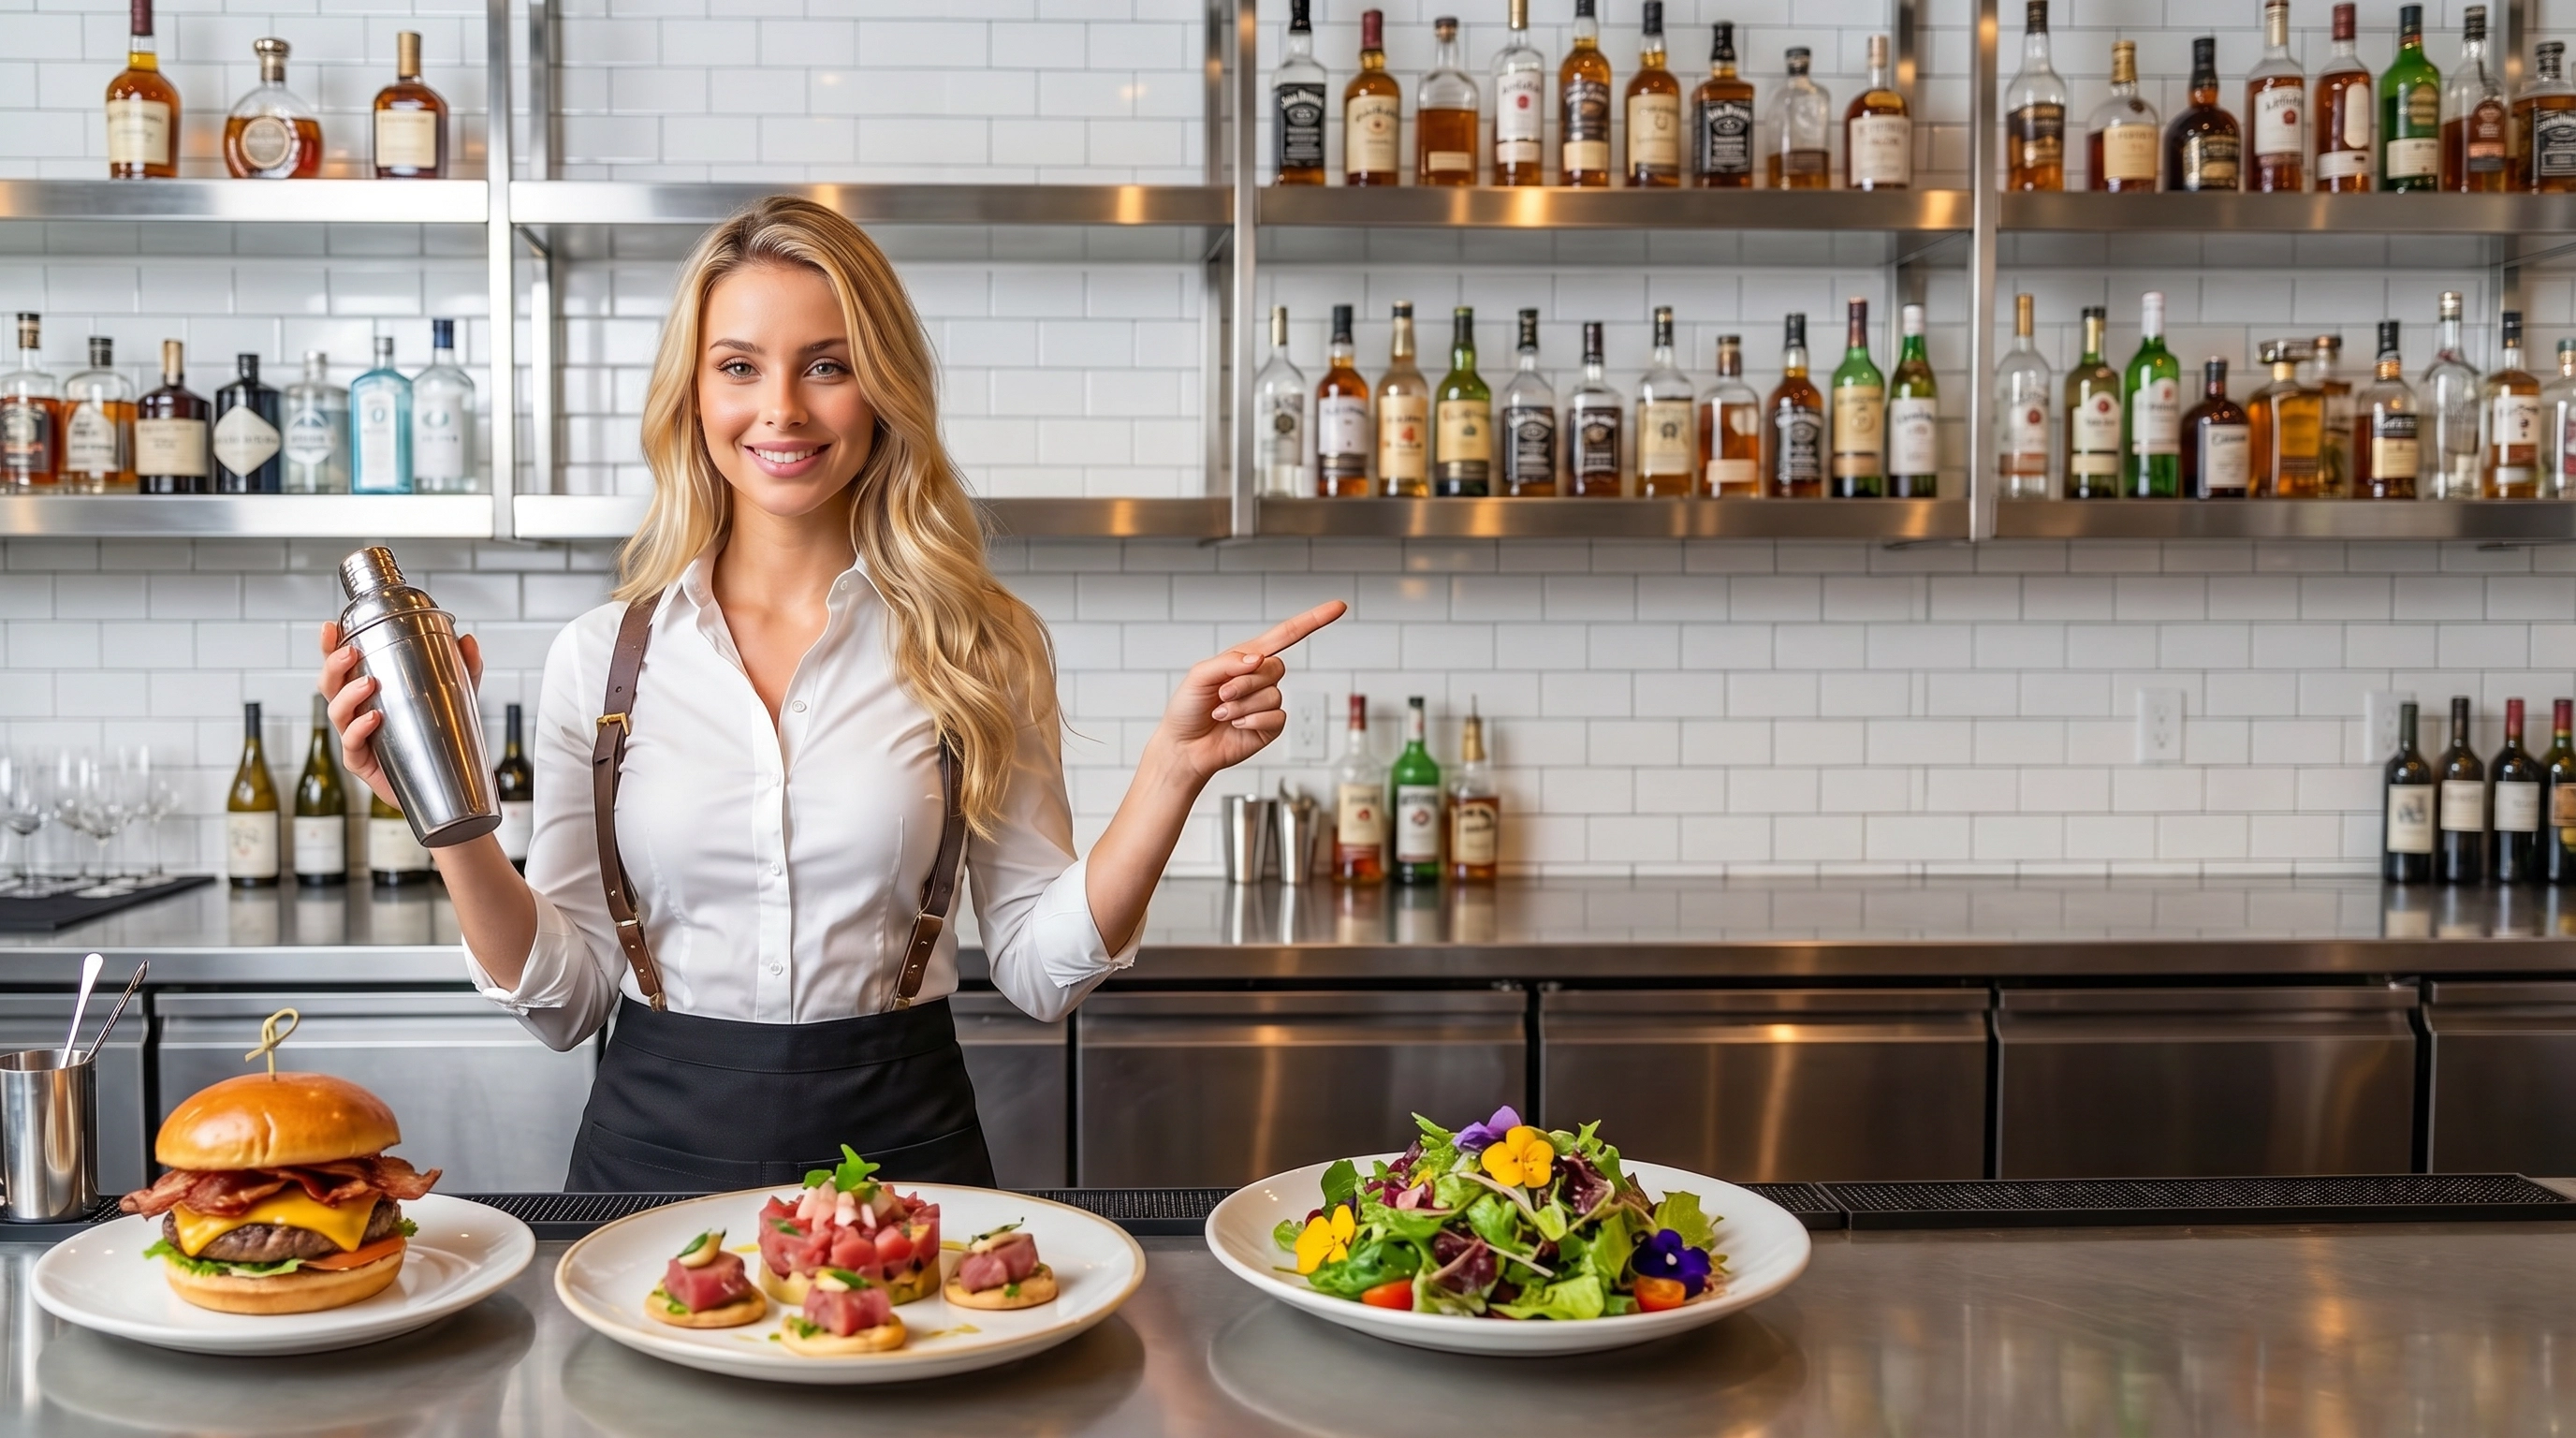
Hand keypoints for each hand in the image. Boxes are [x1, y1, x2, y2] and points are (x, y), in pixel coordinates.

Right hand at [319, 621, 483, 807]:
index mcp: (368, 693)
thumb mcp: (456, 697)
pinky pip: (352, 746)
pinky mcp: (364, 764)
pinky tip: (373, 719)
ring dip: (348, 695)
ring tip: (368, 683)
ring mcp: (356, 739)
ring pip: (337, 714)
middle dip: (333, 667)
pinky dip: (359, 731)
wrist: (447, 783)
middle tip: (350, 653)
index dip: (330, 646)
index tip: (330, 627)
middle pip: (329, 686)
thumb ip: (464, 668)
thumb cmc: (439, 736)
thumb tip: (467, 640)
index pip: (343, 666)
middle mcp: (356, 714)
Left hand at [1151, 601, 1346, 782]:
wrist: (1184, 746)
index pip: (1286, 635)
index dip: (1313, 620)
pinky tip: (1236, 726)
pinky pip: (1275, 717)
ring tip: (1222, 714)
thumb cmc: (1187, 708)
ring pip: (1273, 695)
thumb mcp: (1200, 675)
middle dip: (1245, 683)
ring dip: (1242, 706)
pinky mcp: (1270, 726)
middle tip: (1222, 695)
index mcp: (1246, 658)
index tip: (1338, 607)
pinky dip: (1252, 722)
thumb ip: (1229, 662)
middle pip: (1276, 668)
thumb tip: (1259, 659)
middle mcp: (1260, 678)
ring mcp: (1267, 702)